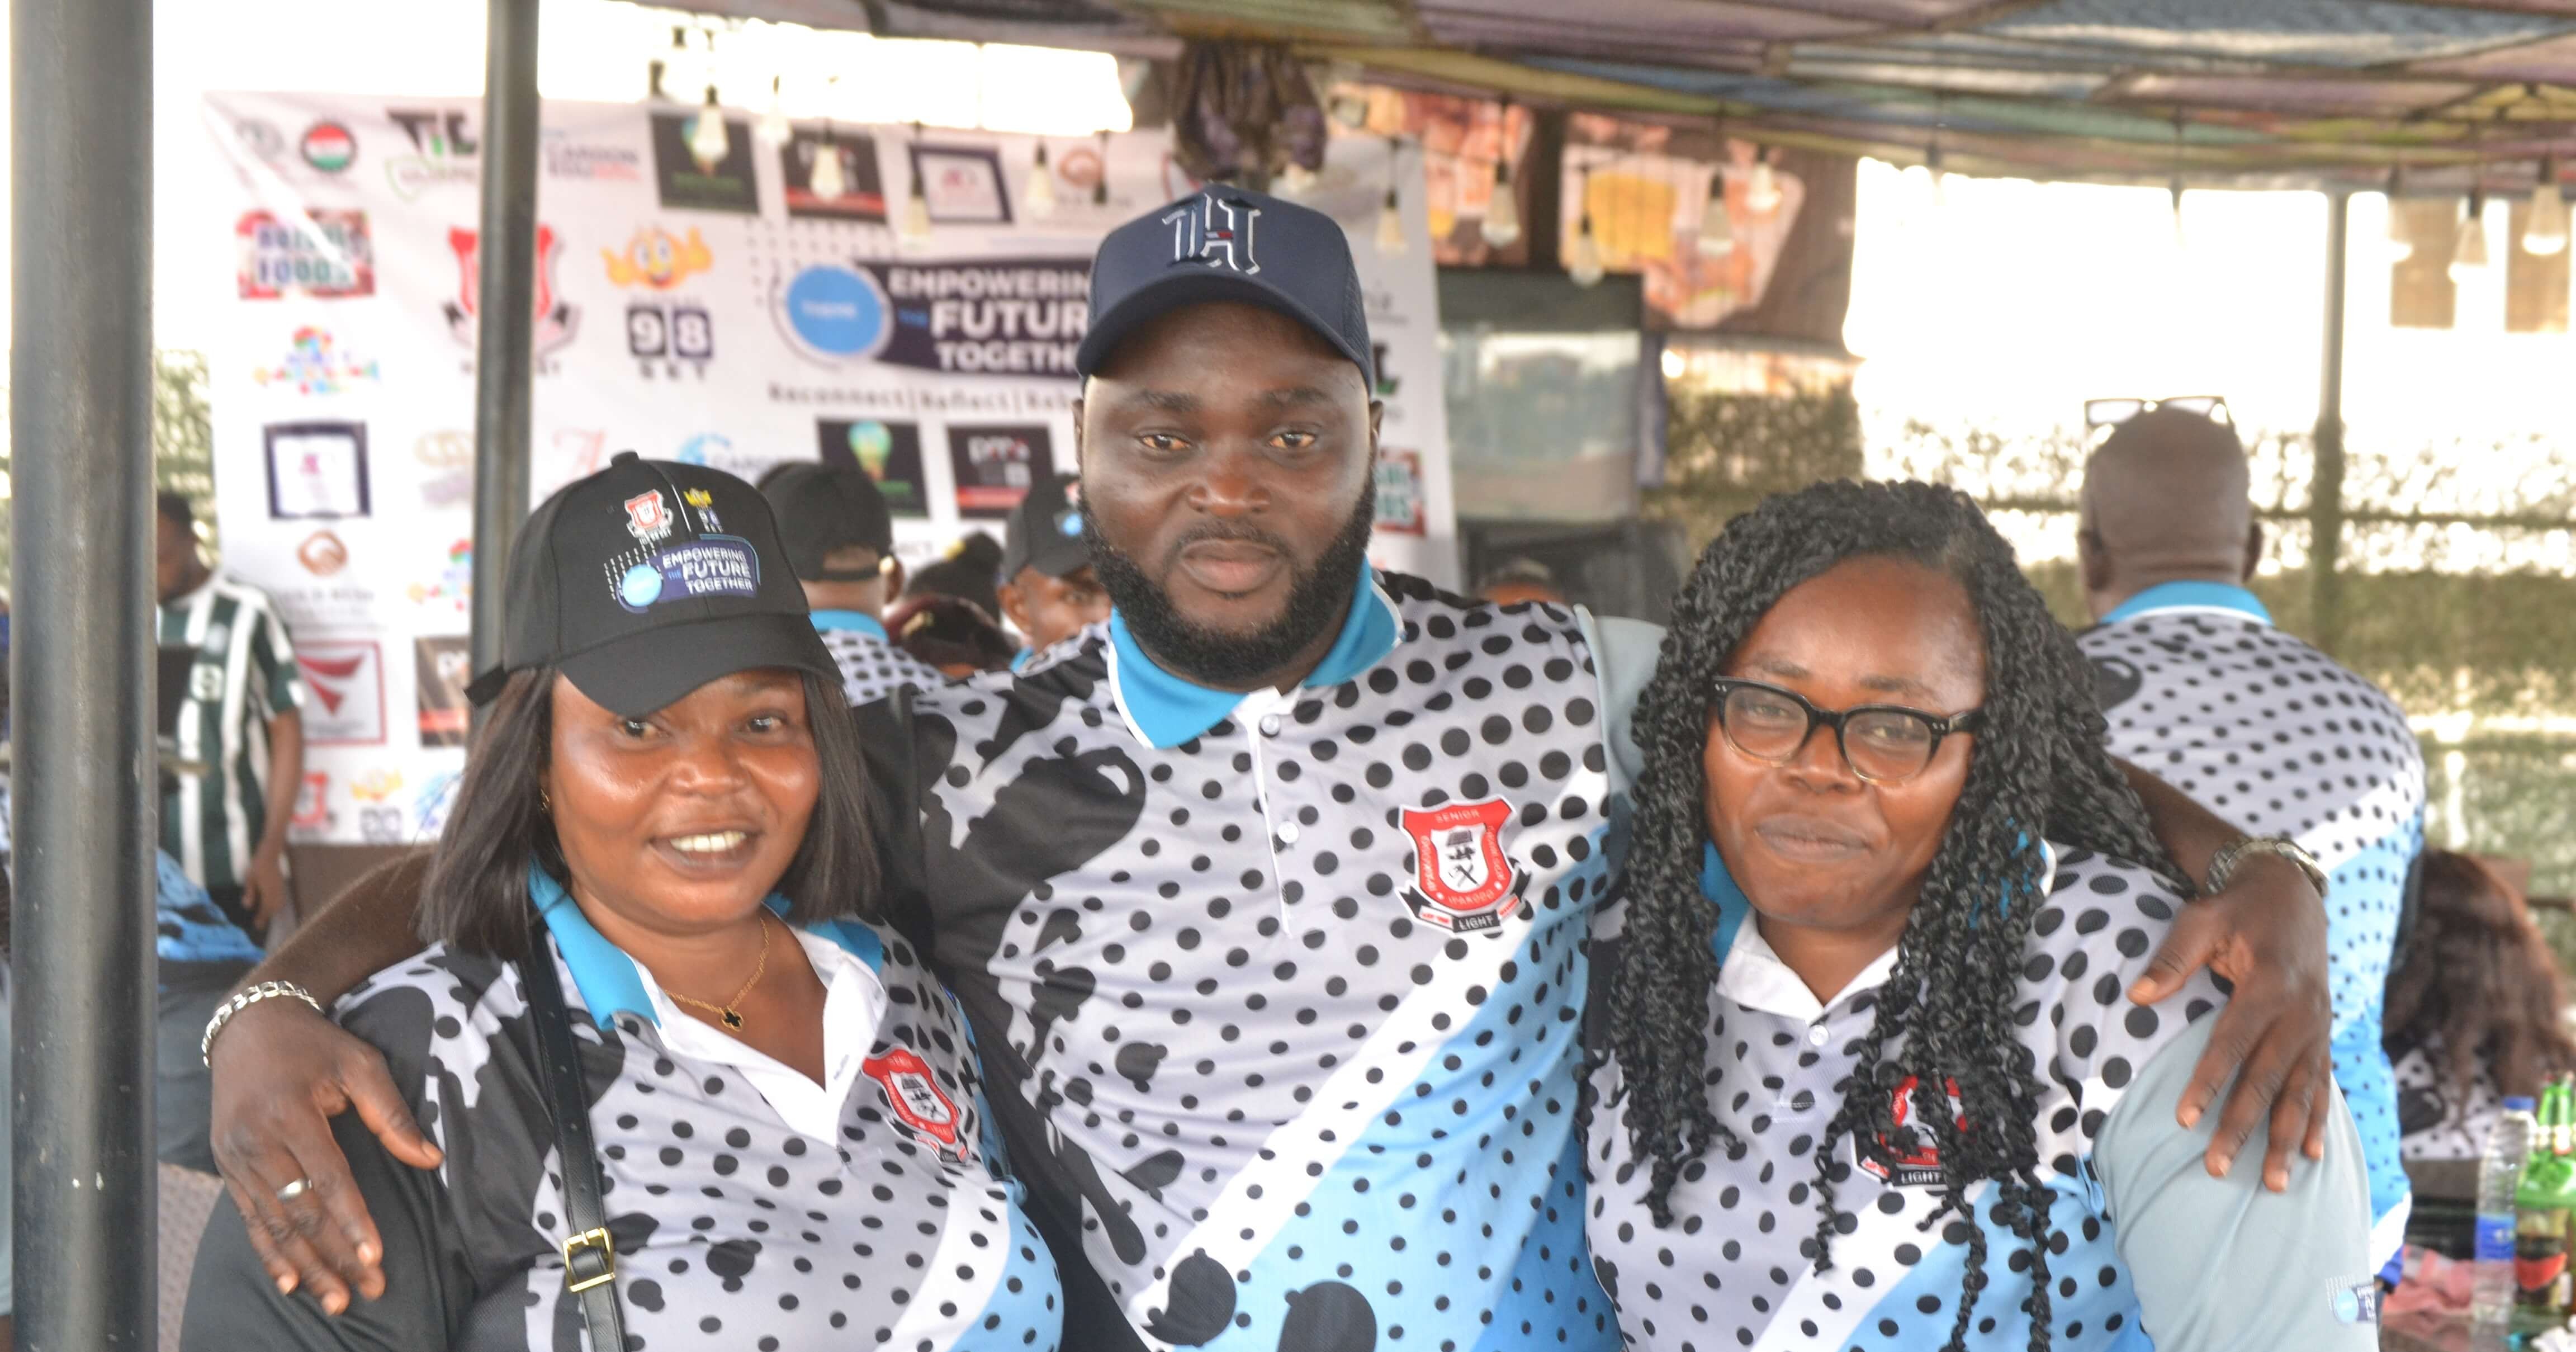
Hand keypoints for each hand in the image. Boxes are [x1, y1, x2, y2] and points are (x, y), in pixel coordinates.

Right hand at [208, 994, 442, 1312]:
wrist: (248, 1027)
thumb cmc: (315, 1044)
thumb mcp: (360, 1064)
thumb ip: (392, 1113)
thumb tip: (430, 1158)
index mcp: (289, 1113)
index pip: (328, 1178)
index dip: (352, 1220)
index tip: (375, 1256)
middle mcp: (255, 1140)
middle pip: (300, 1211)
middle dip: (334, 1255)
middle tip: (365, 1291)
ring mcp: (235, 1157)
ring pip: (274, 1223)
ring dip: (305, 1265)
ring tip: (335, 1299)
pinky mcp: (226, 1167)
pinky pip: (250, 1219)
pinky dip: (269, 1253)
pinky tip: (288, 1282)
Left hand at [243, 844, 293, 927]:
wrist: (270, 855)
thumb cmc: (257, 866)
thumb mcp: (250, 879)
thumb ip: (249, 893)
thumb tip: (247, 907)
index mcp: (267, 891)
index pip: (265, 909)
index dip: (261, 918)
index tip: (257, 926)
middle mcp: (276, 892)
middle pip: (273, 909)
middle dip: (267, 917)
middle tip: (259, 925)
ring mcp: (280, 889)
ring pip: (278, 905)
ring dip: (272, 912)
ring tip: (264, 917)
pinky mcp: (281, 886)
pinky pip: (280, 899)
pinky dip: (276, 905)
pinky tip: (271, 906)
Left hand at [2126, 853, 2333, 1192]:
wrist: (2291, 892)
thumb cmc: (2236, 908)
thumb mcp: (2201, 919)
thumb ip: (2172, 959)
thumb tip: (2137, 995)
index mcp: (2269, 985)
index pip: (2232, 1043)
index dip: (2207, 1082)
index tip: (2183, 1119)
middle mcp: (2301, 1012)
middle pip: (2267, 1079)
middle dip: (2242, 1127)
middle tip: (2215, 1167)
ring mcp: (2317, 1027)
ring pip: (2300, 1093)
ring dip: (2285, 1139)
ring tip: (2271, 1183)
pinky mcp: (2324, 1034)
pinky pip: (2322, 1085)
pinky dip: (2318, 1121)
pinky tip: (2312, 1156)